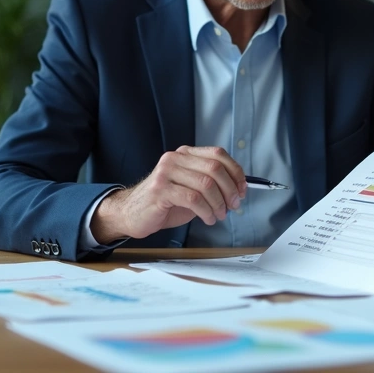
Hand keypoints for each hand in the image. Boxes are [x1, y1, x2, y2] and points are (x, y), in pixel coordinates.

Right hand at [91, 146, 246, 241]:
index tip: (242, 189)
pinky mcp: (160, 190)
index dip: (235, 172)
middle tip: (234, 205)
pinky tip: (208, 218)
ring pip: (206, 184)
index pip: (218, 154)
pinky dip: (206, 211)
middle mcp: (175, 158)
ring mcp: (166, 173)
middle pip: (215, 168)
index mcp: (185, 154)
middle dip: (230, 190)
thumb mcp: (191, 188)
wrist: (132, 213)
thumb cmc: (164, 203)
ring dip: (219, 203)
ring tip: (219, 215)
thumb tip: (238, 188)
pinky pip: (193, 199)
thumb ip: (211, 184)